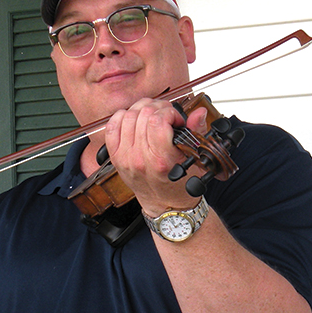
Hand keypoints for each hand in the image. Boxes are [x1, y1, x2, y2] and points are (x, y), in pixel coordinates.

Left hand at [104, 98, 208, 213]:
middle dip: (158, 108)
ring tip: (152, 115)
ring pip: (127, 116)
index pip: (157, 121)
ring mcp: (125, 157)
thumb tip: (199, 113)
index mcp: (161, 160)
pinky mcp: (115, 156)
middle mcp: (140, 158)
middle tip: (166, 115)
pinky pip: (112, 126)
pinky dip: (122, 117)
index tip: (176, 119)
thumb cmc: (179, 185)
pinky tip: (134, 119)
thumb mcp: (193, 160)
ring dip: (142, 110)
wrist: (164, 204)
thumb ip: (196, 132)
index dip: (169, 112)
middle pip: (143, 114)